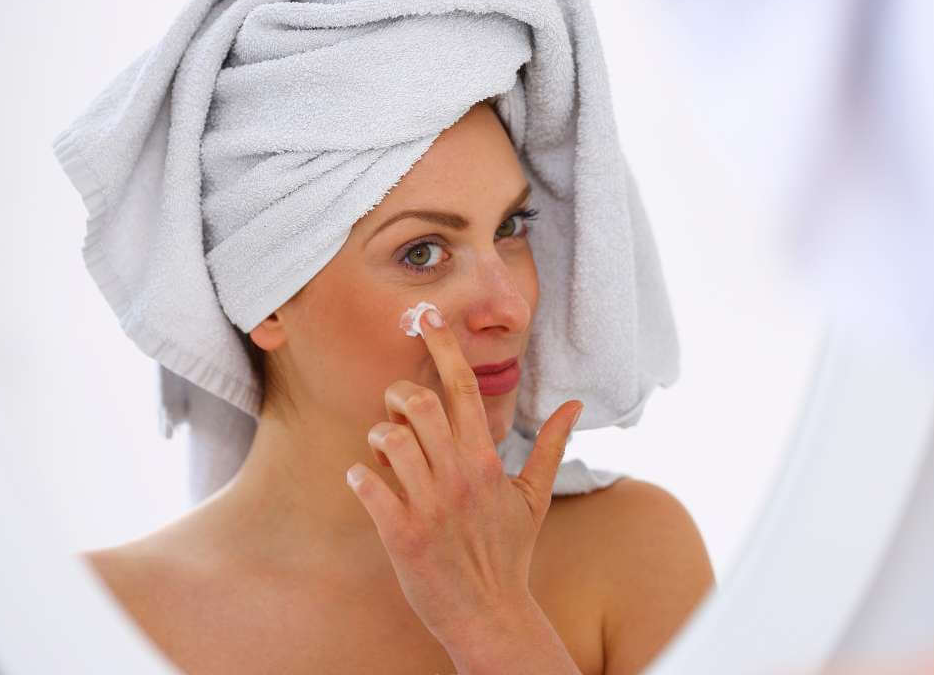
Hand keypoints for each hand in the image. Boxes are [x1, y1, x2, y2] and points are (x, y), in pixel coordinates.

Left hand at [344, 307, 582, 648]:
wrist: (489, 613)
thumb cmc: (509, 552)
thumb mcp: (535, 497)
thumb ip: (550, 445)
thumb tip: (575, 405)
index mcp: (487, 460)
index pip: (463, 387)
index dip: (443, 347)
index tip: (426, 318)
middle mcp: (458, 475)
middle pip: (419, 403)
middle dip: (399, 393)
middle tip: (398, 408)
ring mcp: (428, 504)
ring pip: (388, 439)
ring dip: (378, 434)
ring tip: (385, 449)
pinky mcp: (400, 533)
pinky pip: (366, 485)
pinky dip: (358, 475)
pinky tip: (364, 481)